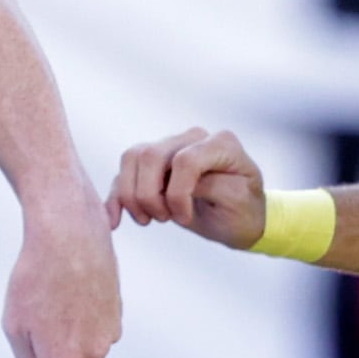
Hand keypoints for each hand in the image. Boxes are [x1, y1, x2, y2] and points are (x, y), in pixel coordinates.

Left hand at [1, 188, 119, 357]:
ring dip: (62, 338)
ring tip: (47, 301)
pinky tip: (65, 294)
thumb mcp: (13, 323)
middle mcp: (93, 353)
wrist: (70, 235)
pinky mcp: (116, 314)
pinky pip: (91, 331)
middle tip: (28, 333)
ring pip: (80, 351)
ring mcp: (109, 333)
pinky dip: (77, 321)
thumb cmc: (33, 278)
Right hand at [111, 126, 270, 250]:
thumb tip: (176, 185)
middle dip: (149, 195)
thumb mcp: (238, 202)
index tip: (186, 219)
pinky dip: (116, 196)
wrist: (241, 216)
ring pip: (132, 158)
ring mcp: (171, 146)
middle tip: (163, 219)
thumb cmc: (243, 209)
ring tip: (148, 220)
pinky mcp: (154, 163)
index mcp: (221, 144)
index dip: (178, 194)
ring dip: (132, 195)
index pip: (184, 161)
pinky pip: (125, 171)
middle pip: (150, 155)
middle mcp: (193, 138)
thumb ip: (211, 187)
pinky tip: (115, 219)